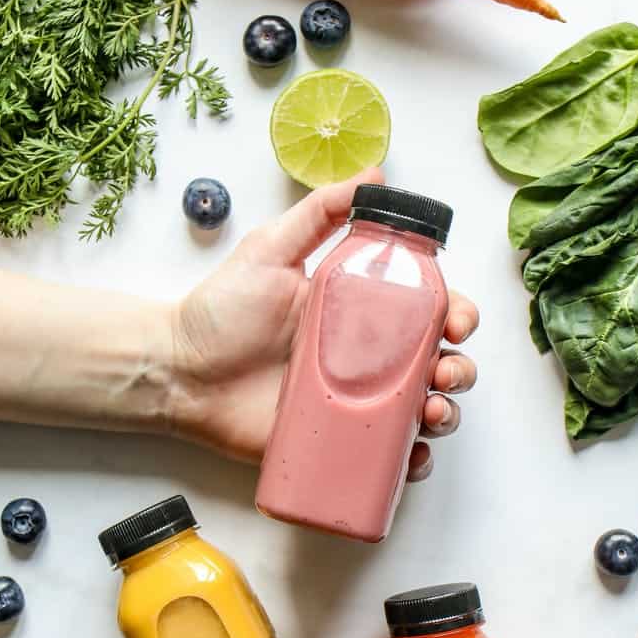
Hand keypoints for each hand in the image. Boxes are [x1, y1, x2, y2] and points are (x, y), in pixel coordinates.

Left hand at [170, 169, 477, 479]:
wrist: (178, 373)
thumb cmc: (220, 313)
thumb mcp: (270, 250)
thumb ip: (319, 213)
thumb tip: (375, 175)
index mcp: (362, 312)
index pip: (428, 311)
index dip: (457, 315)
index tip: (457, 321)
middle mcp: (366, 359)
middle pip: (436, 365)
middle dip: (459, 370)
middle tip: (444, 372)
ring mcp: (353, 404)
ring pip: (421, 414)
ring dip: (444, 414)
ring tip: (430, 414)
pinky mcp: (335, 443)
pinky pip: (386, 458)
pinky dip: (411, 462)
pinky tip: (412, 458)